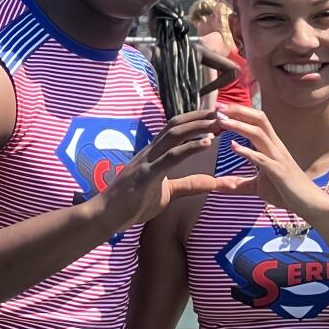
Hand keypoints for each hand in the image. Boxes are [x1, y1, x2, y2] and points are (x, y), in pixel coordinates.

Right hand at [97, 109, 220, 232]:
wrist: (106, 216)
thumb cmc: (133, 204)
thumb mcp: (168, 193)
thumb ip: (189, 185)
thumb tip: (213, 181)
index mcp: (154, 153)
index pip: (176, 128)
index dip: (195, 119)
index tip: (215, 115)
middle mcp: (150, 151)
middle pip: (176, 125)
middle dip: (200, 116)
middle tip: (222, 112)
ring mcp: (147, 161)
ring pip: (174, 135)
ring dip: (198, 126)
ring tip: (218, 122)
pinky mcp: (145, 175)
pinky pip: (170, 157)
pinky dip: (189, 148)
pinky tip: (207, 143)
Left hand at [211, 104, 328, 216]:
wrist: (310, 204)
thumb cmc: (286, 192)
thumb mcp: (257, 187)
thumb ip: (238, 184)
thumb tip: (217, 185)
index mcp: (271, 147)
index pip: (256, 122)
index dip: (240, 112)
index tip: (220, 107)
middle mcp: (276, 147)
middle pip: (259, 120)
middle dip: (239, 111)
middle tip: (219, 106)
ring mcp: (278, 159)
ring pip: (259, 134)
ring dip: (240, 126)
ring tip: (222, 121)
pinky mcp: (279, 172)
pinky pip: (263, 159)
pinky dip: (248, 151)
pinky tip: (234, 147)